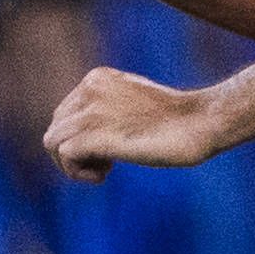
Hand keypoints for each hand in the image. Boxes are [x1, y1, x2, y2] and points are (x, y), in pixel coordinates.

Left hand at [44, 68, 218, 181]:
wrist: (201, 122)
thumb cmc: (178, 120)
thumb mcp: (134, 105)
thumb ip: (108, 110)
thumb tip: (86, 136)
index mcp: (97, 78)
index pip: (65, 113)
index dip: (82, 138)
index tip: (111, 147)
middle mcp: (88, 89)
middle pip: (56, 128)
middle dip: (76, 151)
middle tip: (108, 161)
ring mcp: (90, 110)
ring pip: (53, 142)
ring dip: (75, 164)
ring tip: (105, 169)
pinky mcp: (94, 133)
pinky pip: (64, 155)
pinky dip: (79, 172)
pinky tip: (104, 174)